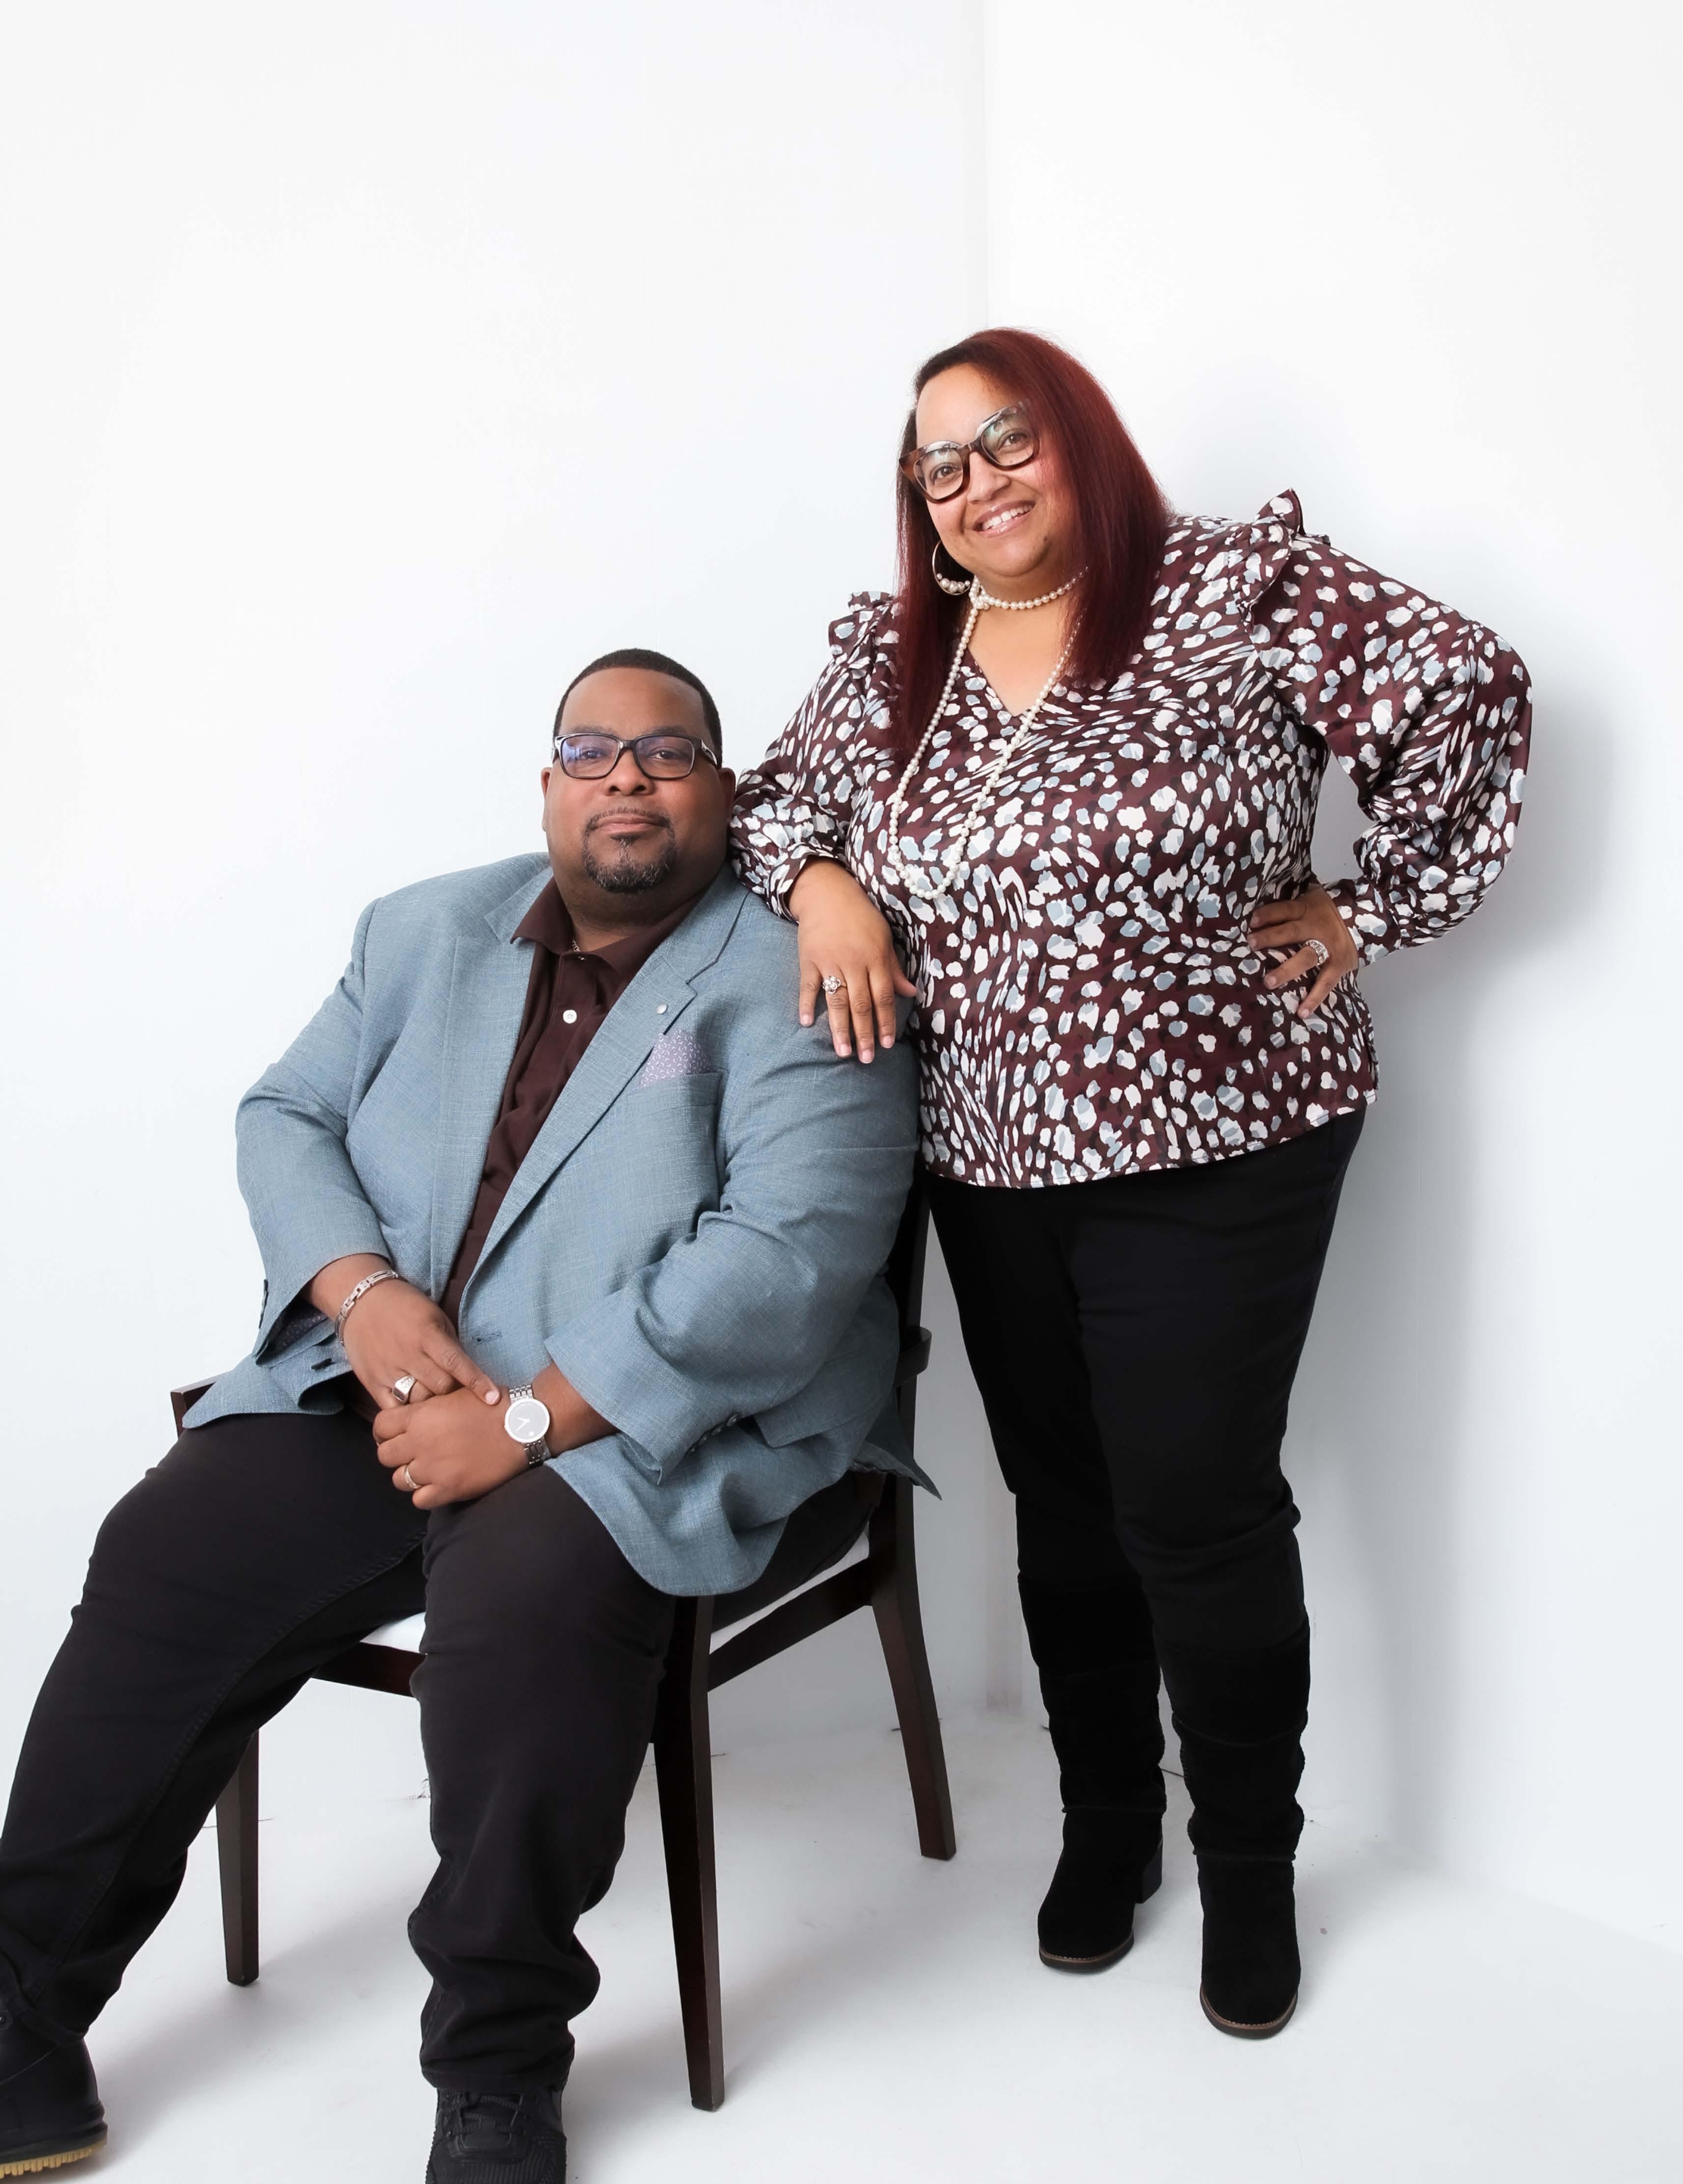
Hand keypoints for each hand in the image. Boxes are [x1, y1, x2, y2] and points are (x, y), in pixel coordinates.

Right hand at [308, 1255, 501, 1412]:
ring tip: (434, 1397)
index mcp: (427, 1334)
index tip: (494, 1398)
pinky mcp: (371, 1382)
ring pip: (418, 1400)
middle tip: (456, 1390)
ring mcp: (387, 1370)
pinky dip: (406, 1413)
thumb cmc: (406, 1307)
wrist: (363, 1300)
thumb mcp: (435, 1317)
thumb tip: (468, 1376)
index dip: (477, 1382)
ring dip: (431, 1402)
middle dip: (452, 1391)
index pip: (456, 1363)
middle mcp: (407, 1354)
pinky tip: (414, 1411)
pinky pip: (392, 1409)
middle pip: (440, 1387)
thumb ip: (450, 1346)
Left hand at [375, 1364, 612, 1510]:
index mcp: (420, 1416)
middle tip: (411, 1453)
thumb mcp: (455, 1395)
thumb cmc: (492, 1406)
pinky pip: (419, 1500)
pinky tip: (439, 1484)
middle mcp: (420, 1443)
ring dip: (409, 1475)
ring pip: (399, 1479)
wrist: (522, 1426)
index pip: (380, 1426)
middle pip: (384, 1455)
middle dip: (394, 1454)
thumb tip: (411, 1417)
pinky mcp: (449, 1489)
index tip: (396, 1434)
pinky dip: (425, 1494)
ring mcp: (433, 1468)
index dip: (385, 1431)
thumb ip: (428, 1407)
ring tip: (427, 1470)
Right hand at [789, 859, 917, 1062]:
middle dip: (864, 1033)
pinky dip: (807, 1003)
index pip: (883, 997)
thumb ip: (894, 969)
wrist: (828, 894)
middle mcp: (854, 962)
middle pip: (860, 1004)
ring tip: (843, 1051)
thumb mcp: (884, 939)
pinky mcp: (809, 959)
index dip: (885, 1022)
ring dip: (839, 1028)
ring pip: (836, 1000)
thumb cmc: (861, 917)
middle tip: (866, 1058)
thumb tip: (911, 993)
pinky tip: (806, 1023)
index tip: (886, 1045)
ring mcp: (830, 962)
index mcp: (875, 958)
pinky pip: (808, 985)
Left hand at [1249, 882, 1358, 1015]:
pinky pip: (1326, 982)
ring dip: (1287, 970)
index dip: (1269, 914)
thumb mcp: (1310, 901)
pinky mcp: (1338, 965)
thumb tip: (1255, 919)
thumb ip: (1289, 910)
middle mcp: (1316, 927)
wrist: (1361, 918)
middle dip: (1271, 937)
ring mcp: (1328, 948)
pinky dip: (1314, 998)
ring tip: (1269, 982)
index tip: (1251, 921)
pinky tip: (1301, 1012)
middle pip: (1291, 931)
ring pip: (1306, 957)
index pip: (1285, 910)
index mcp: (1306, 910)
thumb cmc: (1324, 912)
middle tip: (1251, 944)